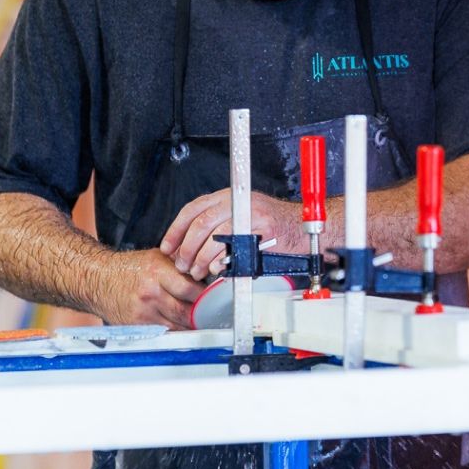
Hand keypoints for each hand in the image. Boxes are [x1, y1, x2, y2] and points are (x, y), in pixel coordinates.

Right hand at [93, 248, 204, 328]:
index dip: (206, 296)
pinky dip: (176, 331)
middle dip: (202, 314)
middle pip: (186, 311)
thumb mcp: (157, 257)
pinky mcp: (137, 325)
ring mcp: (143, 312)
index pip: (190, 289)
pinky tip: (183, 326)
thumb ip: (181, 266)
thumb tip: (207, 275)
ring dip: (191, 325)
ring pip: (177, 326)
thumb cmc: (129, 268)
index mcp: (157, 271)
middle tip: (212, 313)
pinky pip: (164, 333)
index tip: (215, 297)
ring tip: (201, 320)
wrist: (99, 279)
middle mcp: (150, 292)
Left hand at [159, 189, 298, 279]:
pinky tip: (217, 268)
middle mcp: (239, 201)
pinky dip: (222, 259)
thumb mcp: (241, 218)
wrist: (301, 226)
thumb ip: (217, 226)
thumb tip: (187, 248)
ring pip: (216, 234)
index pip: (193, 209)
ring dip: (202, 257)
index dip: (175, 230)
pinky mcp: (264, 228)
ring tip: (198, 271)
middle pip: (201, 222)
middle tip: (183, 264)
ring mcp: (252, 213)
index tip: (167, 247)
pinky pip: (236, 245)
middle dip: (187, 247)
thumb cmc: (272, 227)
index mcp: (228, 196)